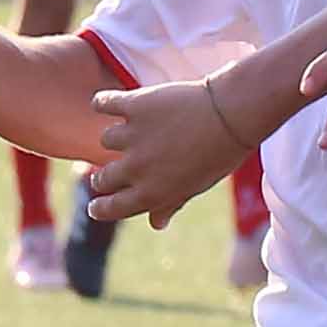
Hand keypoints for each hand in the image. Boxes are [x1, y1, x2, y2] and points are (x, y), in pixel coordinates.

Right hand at [84, 69, 258, 225]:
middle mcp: (136, 168)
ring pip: (106, 140)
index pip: (111, 209)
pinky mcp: (133, 106)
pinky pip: (104, 104)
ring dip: (117, 137)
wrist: (230, 115)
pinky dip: (102, 102)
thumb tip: (156, 224)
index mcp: (151, 194)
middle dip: (104, 178)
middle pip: (102, 178)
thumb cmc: (218, 156)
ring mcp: (132, 136)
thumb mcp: (194, 187)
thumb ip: (169, 204)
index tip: (95, 207)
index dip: (100, 209)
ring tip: (134, 131)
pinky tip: (103, 103)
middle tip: (111, 172)